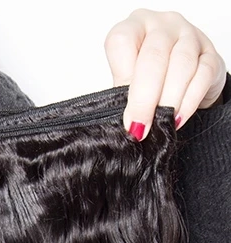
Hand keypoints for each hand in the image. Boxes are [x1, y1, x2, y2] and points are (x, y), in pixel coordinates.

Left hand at [104, 7, 226, 139]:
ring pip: (181, 65)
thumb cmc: (147, 78)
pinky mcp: (211, 54)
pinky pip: (202, 75)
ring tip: (160, 123)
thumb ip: (122, 93)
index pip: (121, 41)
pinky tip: (177, 118)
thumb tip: (125, 121)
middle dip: (144, 98)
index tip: (122, 109)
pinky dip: (189, 101)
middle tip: (139, 126)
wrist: (183, 76)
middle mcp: (162, 26)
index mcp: (135, 27)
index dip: (121, 76)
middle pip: (153, 57)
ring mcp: (189, 35)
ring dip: (168, 101)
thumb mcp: (128, 81)